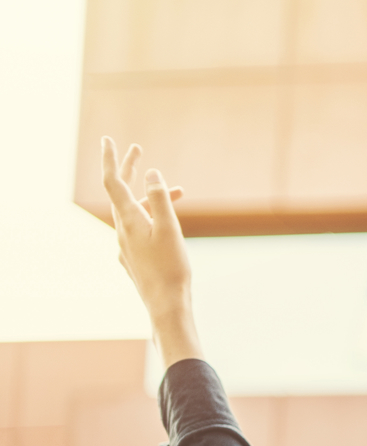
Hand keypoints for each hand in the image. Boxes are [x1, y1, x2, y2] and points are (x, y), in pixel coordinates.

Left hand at [101, 136, 201, 366]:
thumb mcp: (169, 228)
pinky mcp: (134, 258)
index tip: (109, 140)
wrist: (165, 304)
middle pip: (120, 193)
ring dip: (151, 198)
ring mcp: (126, 245)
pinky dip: (152, 217)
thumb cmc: (170, 268)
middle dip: (129, 170)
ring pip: (134, 212)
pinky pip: (140, 229)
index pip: (112, 181)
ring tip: (178, 192)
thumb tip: (152, 173)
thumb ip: (159, 198)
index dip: (111, 159)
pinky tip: (167, 224)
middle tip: (138, 151)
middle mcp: (122, 229)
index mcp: (128, 219)